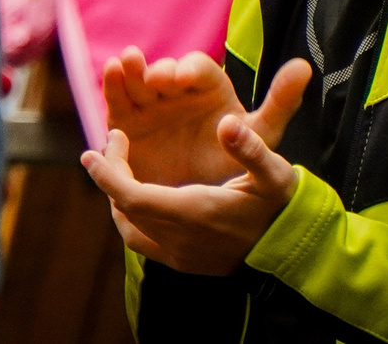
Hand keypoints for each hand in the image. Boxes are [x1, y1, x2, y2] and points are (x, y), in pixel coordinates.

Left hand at [82, 104, 300, 275]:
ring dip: (118, 199)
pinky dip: (131, 220)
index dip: (107, 174)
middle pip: (127, 209)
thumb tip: (227, 122)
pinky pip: (143, 244)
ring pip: (131, 229)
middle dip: (111, 176)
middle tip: (112, 145)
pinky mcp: (185, 265)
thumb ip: (251, 148)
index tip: (93, 150)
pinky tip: (137, 199)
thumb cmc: (282, 207)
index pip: (132, 196)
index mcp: (195, 212)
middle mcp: (181, 239)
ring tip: (118, 169)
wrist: (294, 251)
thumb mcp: (274, 173)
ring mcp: (181, 256)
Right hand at [100, 48, 308, 188]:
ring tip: (124, 63)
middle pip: (165, 72)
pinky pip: (118, 102)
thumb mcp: (262, 134)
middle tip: (154, 78)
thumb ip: (280, 102)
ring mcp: (151, 106)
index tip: (182, 80)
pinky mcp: (128, 124)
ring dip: (130, 69)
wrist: (208, 207)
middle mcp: (178, 93)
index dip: (189, 71)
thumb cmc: (237, 164)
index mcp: (210, 91)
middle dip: (157, 70)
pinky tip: (111, 72)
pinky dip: (112, 86)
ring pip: (138, 81)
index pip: (199, 71)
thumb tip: (305, 66)